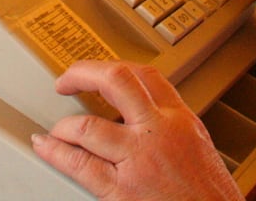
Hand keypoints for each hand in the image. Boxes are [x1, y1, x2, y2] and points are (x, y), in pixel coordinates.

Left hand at [31, 61, 241, 200]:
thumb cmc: (210, 195)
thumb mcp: (197, 145)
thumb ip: (169, 127)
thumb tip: (139, 117)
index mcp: (180, 119)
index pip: (145, 76)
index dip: (114, 68)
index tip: (97, 72)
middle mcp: (159, 132)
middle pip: (116, 81)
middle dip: (84, 73)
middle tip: (66, 81)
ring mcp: (138, 160)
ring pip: (89, 126)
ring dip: (64, 125)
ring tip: (56, 128)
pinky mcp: (122, 191)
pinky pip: (80, 165)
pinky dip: (55, 152)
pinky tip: (46, 146)